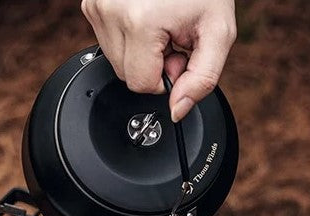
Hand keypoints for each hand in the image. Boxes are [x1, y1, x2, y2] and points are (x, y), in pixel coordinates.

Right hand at [81, 0, 235, 121]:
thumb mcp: (218, 34)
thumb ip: (202, 79)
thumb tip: (177, 110)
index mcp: (140, 22)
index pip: (141, 84)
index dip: (166, 77)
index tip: (180, 53)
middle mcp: (110, 12)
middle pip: (126, 75)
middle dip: (152, 65)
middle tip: (172, 38)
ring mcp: (97, 5)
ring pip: (115, 60)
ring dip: (140, 52)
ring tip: (161, 26)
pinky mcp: (91, 3)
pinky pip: (107, 41)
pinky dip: (128, 37)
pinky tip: (147, 18)